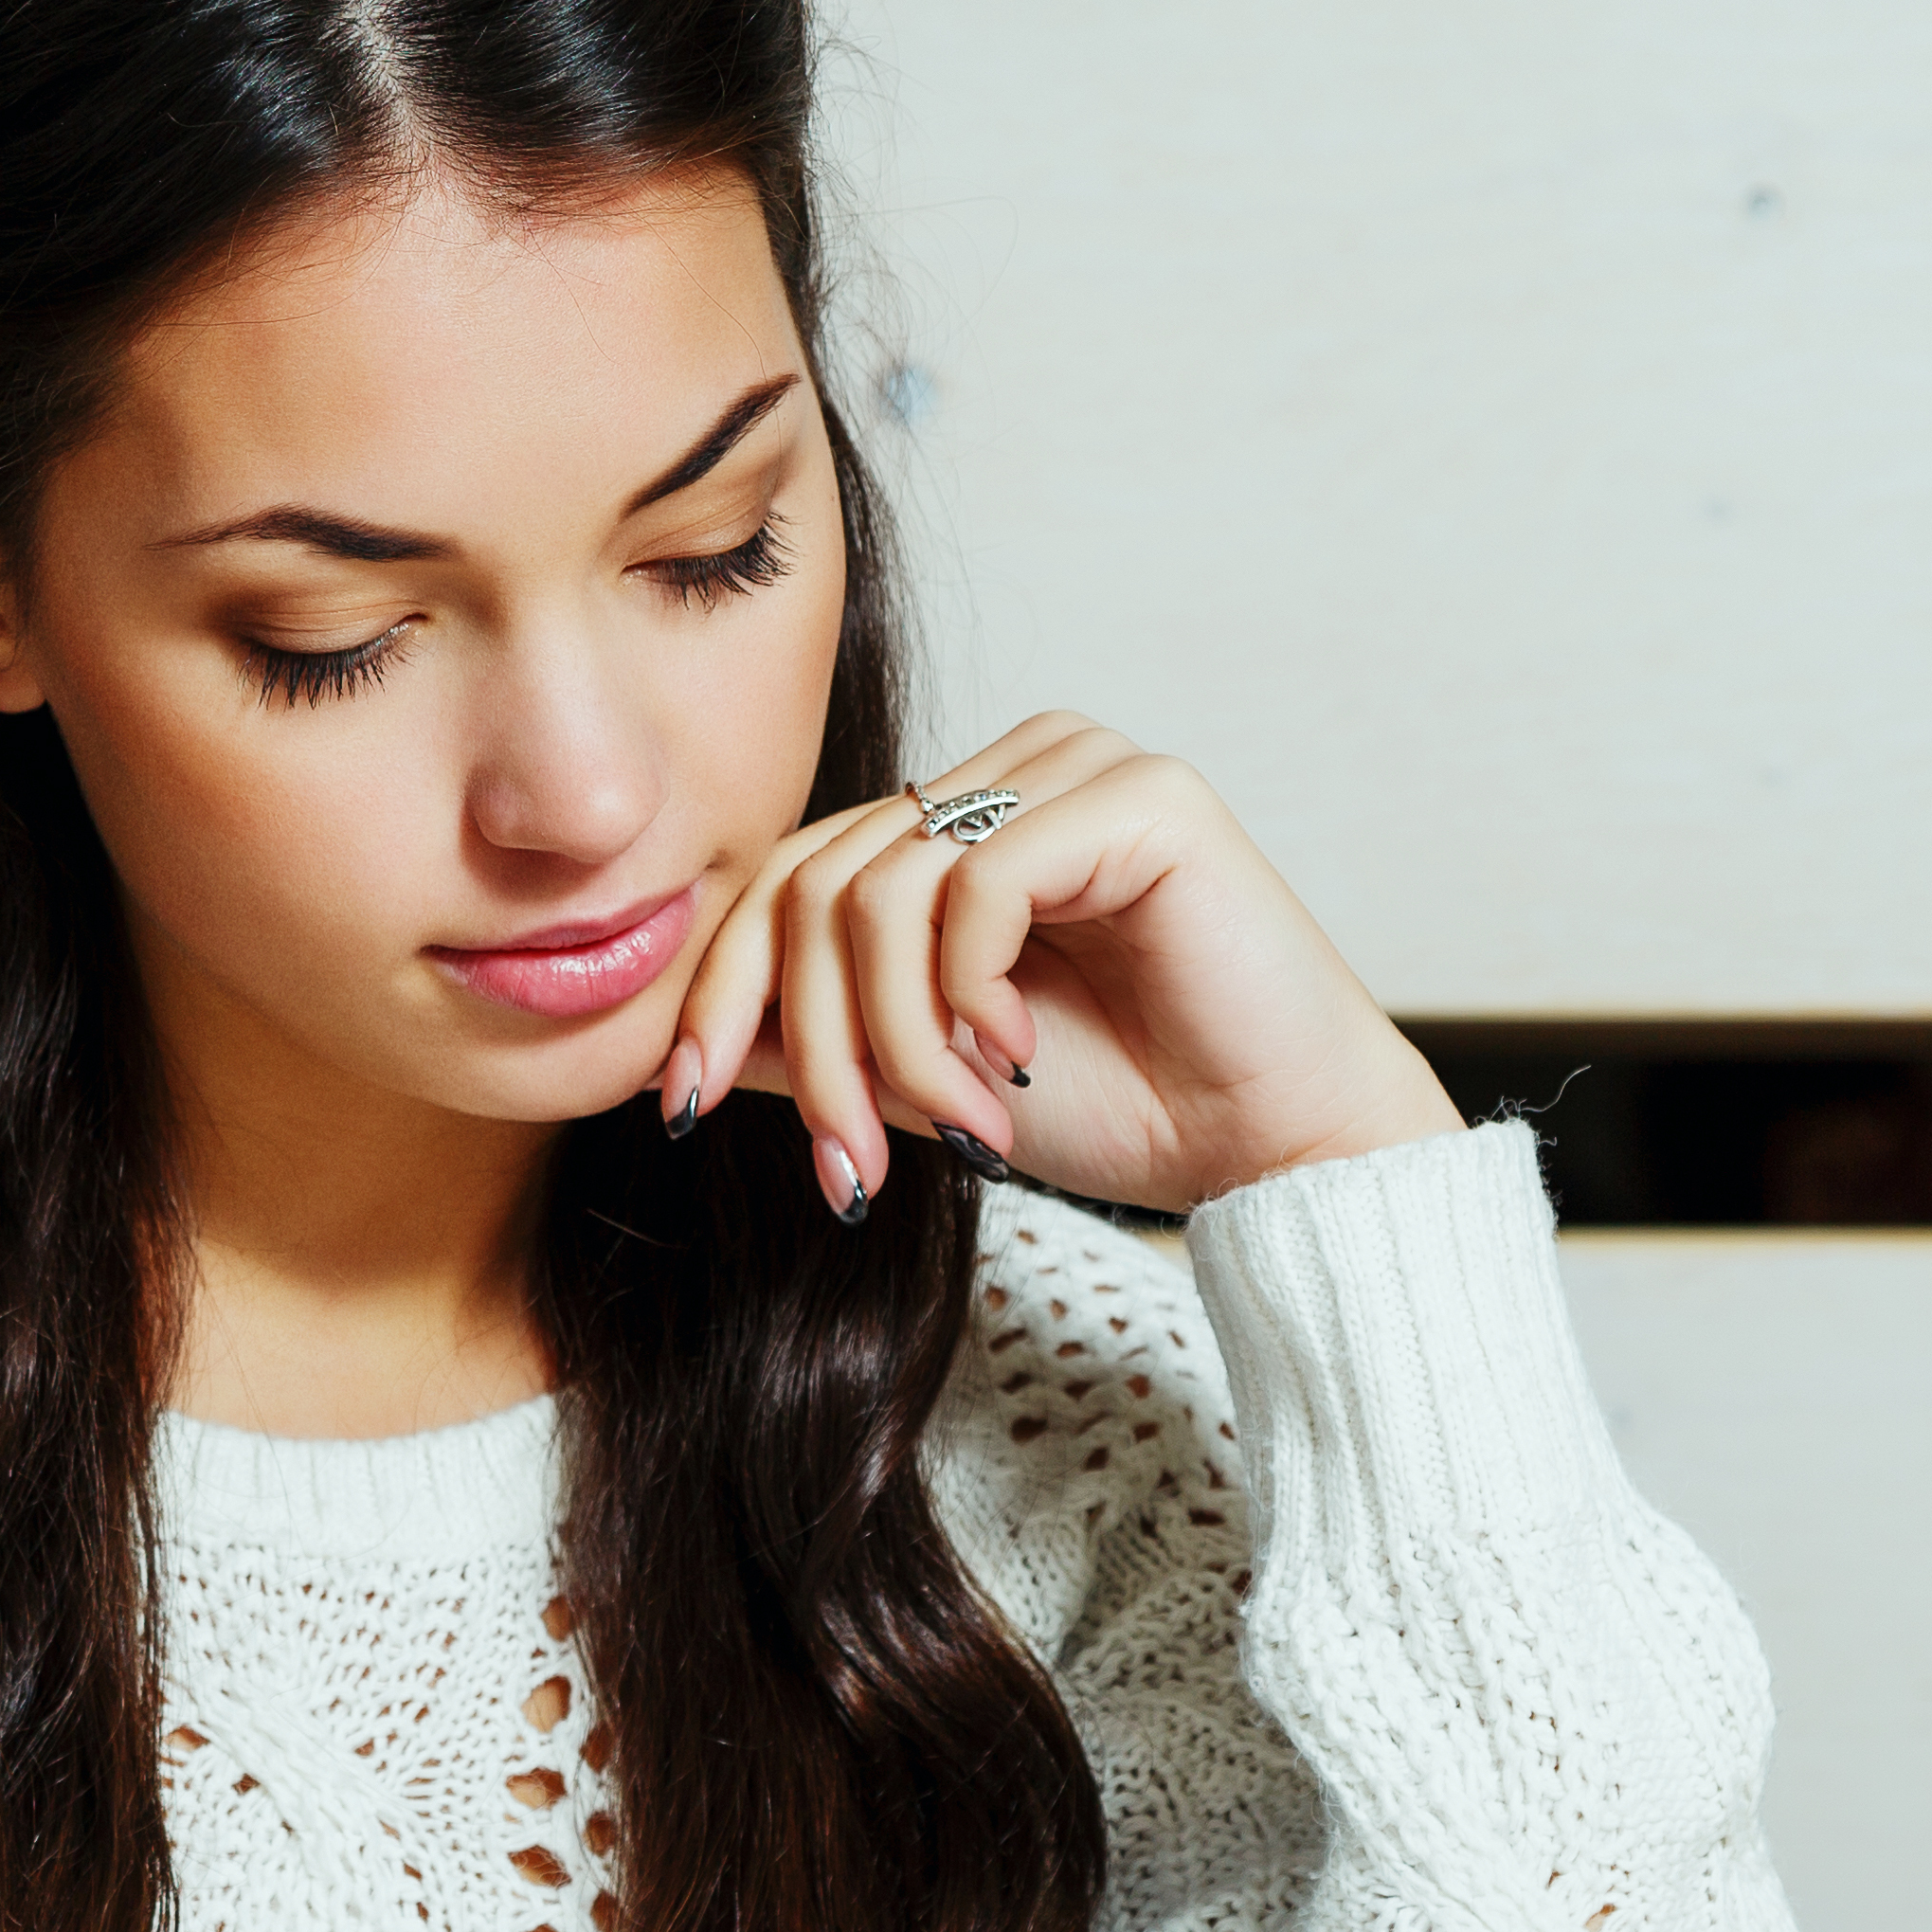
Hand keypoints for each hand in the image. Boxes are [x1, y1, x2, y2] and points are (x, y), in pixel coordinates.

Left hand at [662, 714, 1462, 1218]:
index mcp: (961, 815)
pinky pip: (979, 883)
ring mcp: (1078, 765)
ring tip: (961, 1128)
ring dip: (897, 1041)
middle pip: (820, 883)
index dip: (720, 991)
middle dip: (818, 1046)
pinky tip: (1018, 1059)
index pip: (789, 874)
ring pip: (885, 889)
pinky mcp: (1140, 795)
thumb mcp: (922, 1077)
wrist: (1272, 1147)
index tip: (681, 1111)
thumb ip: (815, 1036)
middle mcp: (1012, 767)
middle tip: (852, 1166)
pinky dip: (969, 995)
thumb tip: (659, 1046)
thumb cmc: (1126, 1106)